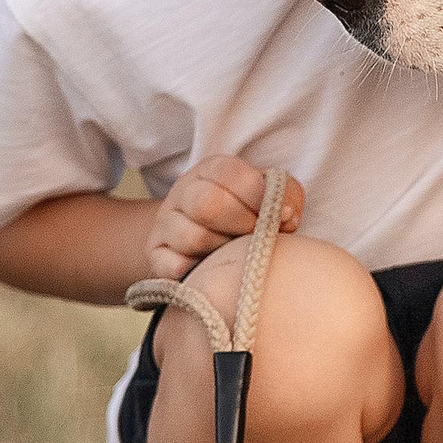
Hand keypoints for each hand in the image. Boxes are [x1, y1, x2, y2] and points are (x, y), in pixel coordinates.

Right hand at [143, 156, 304, 282]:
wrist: (202, 242)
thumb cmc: (245, 217)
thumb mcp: (268, 197)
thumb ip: (286, 196)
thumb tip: (286, 214)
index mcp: (211, 170)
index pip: (229, 172)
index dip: (258, 197)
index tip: (277, 216)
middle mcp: (183, 191)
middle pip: (207, 203)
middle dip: (242, 224)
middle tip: (257, 238)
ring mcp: (165, 223)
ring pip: (192, 237)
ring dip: (223, 251)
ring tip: (236, 254)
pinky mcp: (155, 255)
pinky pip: (173, 267)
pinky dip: (199, 272)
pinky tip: (212, 270)